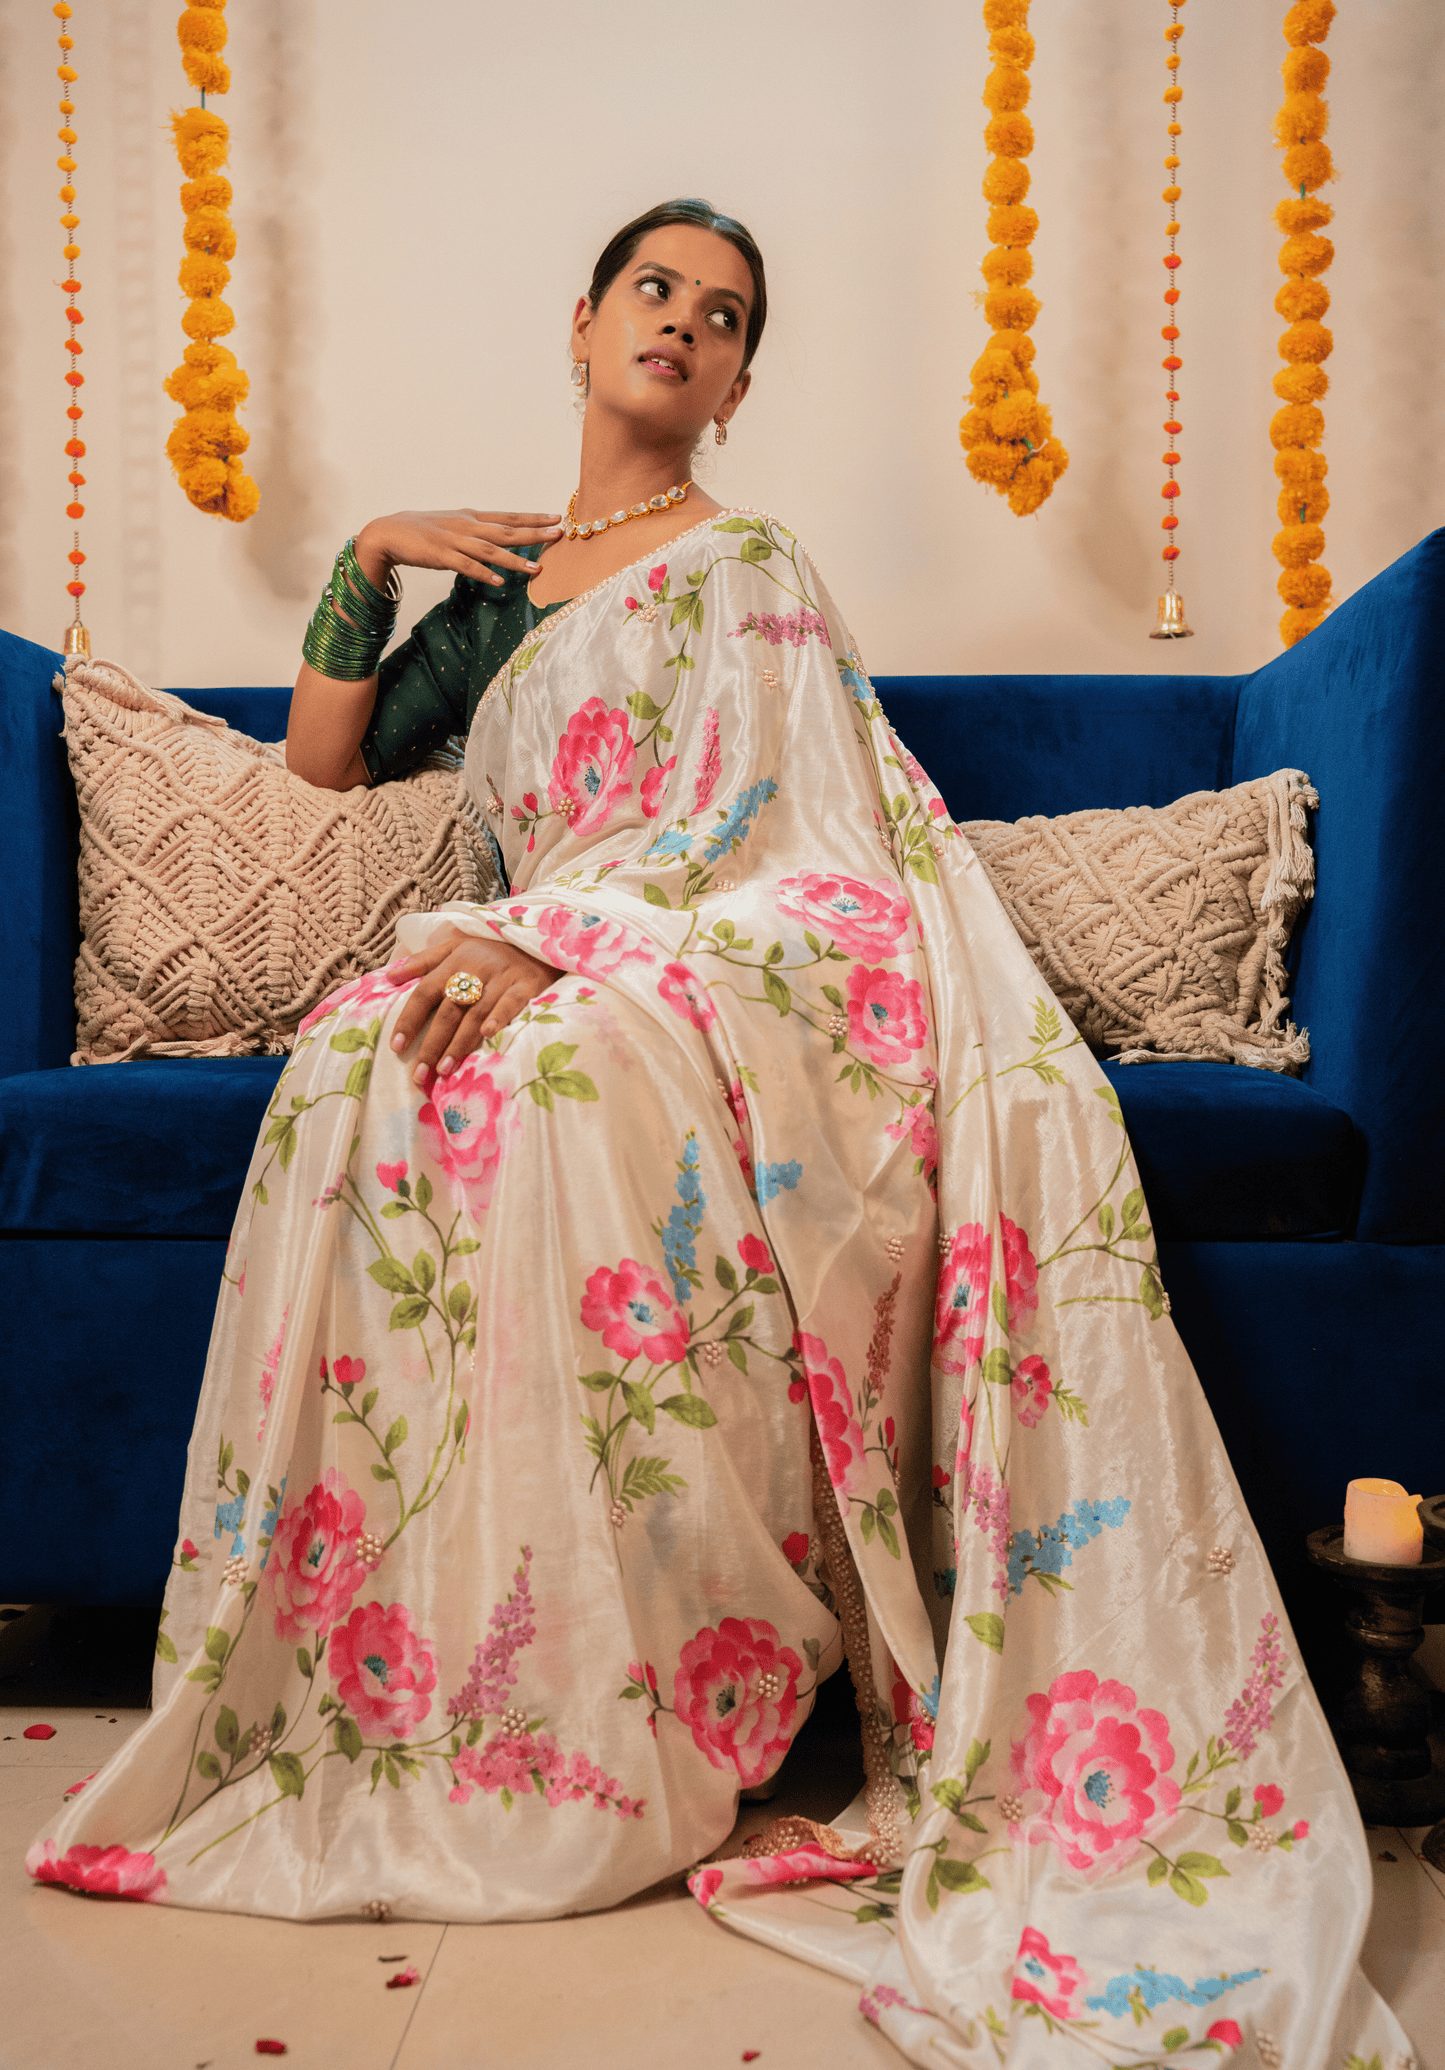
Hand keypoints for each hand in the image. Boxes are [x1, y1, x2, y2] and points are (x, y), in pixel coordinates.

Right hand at [355, 510, 562, 590]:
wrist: (388, 532)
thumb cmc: (423, 532)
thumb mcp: (454, 525)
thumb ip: (476, 531)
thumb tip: (499, 537)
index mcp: (471, 518)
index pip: (508, 517)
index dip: (533, 518)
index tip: (556, 517)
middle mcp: (466, 526)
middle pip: (506, 530)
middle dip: (534, 533)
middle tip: (559, 533)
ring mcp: (453, 540)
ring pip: (489, 550)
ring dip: (514, 559)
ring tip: (537, 568)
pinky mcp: (440, 555)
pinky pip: (465, 566)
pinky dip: (482, 573)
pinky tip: (499, 581)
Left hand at [389, 929, 562, 1085]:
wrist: (538, 939)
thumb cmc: (491, 949)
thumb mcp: (456, 945)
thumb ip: (424, 961)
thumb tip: (390, 976)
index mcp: (454, 960)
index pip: (425, 992)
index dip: (409, 1019)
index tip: (396, 1047)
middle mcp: (476, 969)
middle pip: (448, 1010)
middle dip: (432, 1043)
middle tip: (420, 1073)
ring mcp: (502, 977)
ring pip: (476, 1012)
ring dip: (459, 1042)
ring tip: (445, 1069)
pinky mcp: (527, 985)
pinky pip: (511, 1003)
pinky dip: (499, 1017)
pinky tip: (488, 1035)